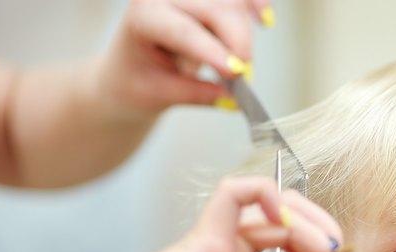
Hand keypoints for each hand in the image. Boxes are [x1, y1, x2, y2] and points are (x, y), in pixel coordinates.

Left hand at [97, 0, 273, 117]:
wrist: (130, 69)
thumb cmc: (138, 81)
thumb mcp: (159, 95)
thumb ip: (196, 94)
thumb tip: (232, 99)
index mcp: (144, 16)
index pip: (183, 30)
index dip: (212, 51)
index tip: (236, 72)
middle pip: (215, 9)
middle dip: (237, 43)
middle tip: (243, 78)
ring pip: (232, 4)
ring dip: (242, 35)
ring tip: (237, 66)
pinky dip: (256, 4)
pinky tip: (265, 20)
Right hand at [104, 176, 356, 251]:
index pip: (285, 240)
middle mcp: (226, 247)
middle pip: (288, 216)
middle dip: (325, 235)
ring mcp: (216, 238)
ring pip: (274, 203)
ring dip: (312, 222)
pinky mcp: (204, 236)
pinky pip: (239, 193)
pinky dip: (269, 196)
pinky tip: (291, 224)